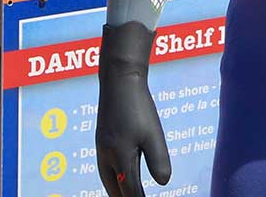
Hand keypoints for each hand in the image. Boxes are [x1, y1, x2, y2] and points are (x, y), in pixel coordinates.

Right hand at [96, 23, 172, 196]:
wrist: (119, 79)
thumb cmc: (138, 106)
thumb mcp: (153, 133)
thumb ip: (158, 160)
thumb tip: (163, 182)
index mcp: (119, 158)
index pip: (130, 192)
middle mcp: (106, 157)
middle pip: (115, 190)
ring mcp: (102, 148)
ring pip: (107, 180)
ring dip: (118, 191)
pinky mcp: (102, 139)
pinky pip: (106, 168)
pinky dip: (114, 179)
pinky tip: (121, 175)